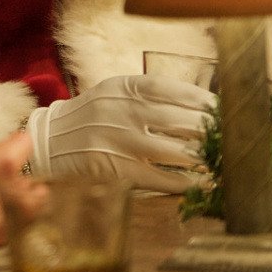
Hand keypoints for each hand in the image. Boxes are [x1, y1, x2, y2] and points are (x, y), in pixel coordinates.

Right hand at [26, 74, 215, 192]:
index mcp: (120, 87)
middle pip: (177, 120)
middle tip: (223, 138)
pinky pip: (158, 176)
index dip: (200, 98)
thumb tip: (191, 104)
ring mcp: (117, 139)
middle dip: (206, 130)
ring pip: (172, 150)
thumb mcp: (111, 94)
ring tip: (214, 162)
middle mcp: (119, 110)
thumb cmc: (87, 116)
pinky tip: (195, 184)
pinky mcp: (114, 166)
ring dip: (199, 158)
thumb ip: (143, 95)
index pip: (169, 89)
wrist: (48, 140)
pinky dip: (181, 182)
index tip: (220, 108)